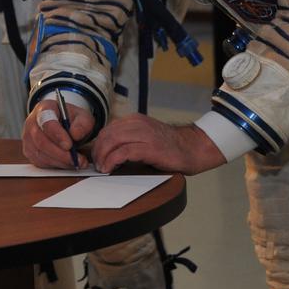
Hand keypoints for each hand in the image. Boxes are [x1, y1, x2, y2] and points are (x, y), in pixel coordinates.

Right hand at [23, 100, 94, 168]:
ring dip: (59, 161)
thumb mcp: (83, 117)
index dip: (57, 135)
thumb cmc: (72, 120)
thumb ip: (82, 123)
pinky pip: (39, 161)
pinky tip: (67, 163)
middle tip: (75, 159)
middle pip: (40, 140)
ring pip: (40, 153)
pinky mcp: (29, 151)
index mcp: (44, 109)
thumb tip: (75, 134)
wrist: (64, 125)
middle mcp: (32, 122)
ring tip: (76, 162)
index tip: (69, 145)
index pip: (46, 122)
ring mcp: (28, 137)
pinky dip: (55, 165)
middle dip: (59, 153)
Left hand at [91, 115, 225, 174]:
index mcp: (135, 120)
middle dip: (97, 151)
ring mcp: (144, 134)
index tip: (95, 156)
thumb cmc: (169, 146)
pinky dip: (113, 161)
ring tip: (102, 168)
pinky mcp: (150, 148)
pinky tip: (110, 168)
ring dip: (103, 156)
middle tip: (97, 165)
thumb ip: (130, 139)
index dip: (98, 144)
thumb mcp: (145, 136)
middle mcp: (138, 124)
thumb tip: (108, 151)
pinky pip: (124, 152)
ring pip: (112, 141)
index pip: (108, 129)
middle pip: (107, 135)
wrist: (192, 148)